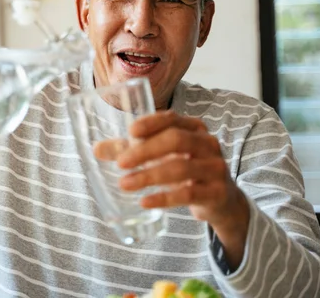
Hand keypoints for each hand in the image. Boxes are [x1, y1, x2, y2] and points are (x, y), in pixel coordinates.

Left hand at [95, 110, 249, 268]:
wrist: (222, 200)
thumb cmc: (187, 169)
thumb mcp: (161, 157)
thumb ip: (130, 151)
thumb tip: (96, 149)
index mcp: (194, 128)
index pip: (172, 118)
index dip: (152, 123)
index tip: (130, 132)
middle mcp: (207, 143)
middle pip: (176, 140)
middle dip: (145, 151)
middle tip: (121, 163)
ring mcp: (214, 167)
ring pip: (180, 167)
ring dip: (149, 176)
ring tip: (125, 184)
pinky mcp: (216, 192)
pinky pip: (189, 193)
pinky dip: (164, 198)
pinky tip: (144, 201)